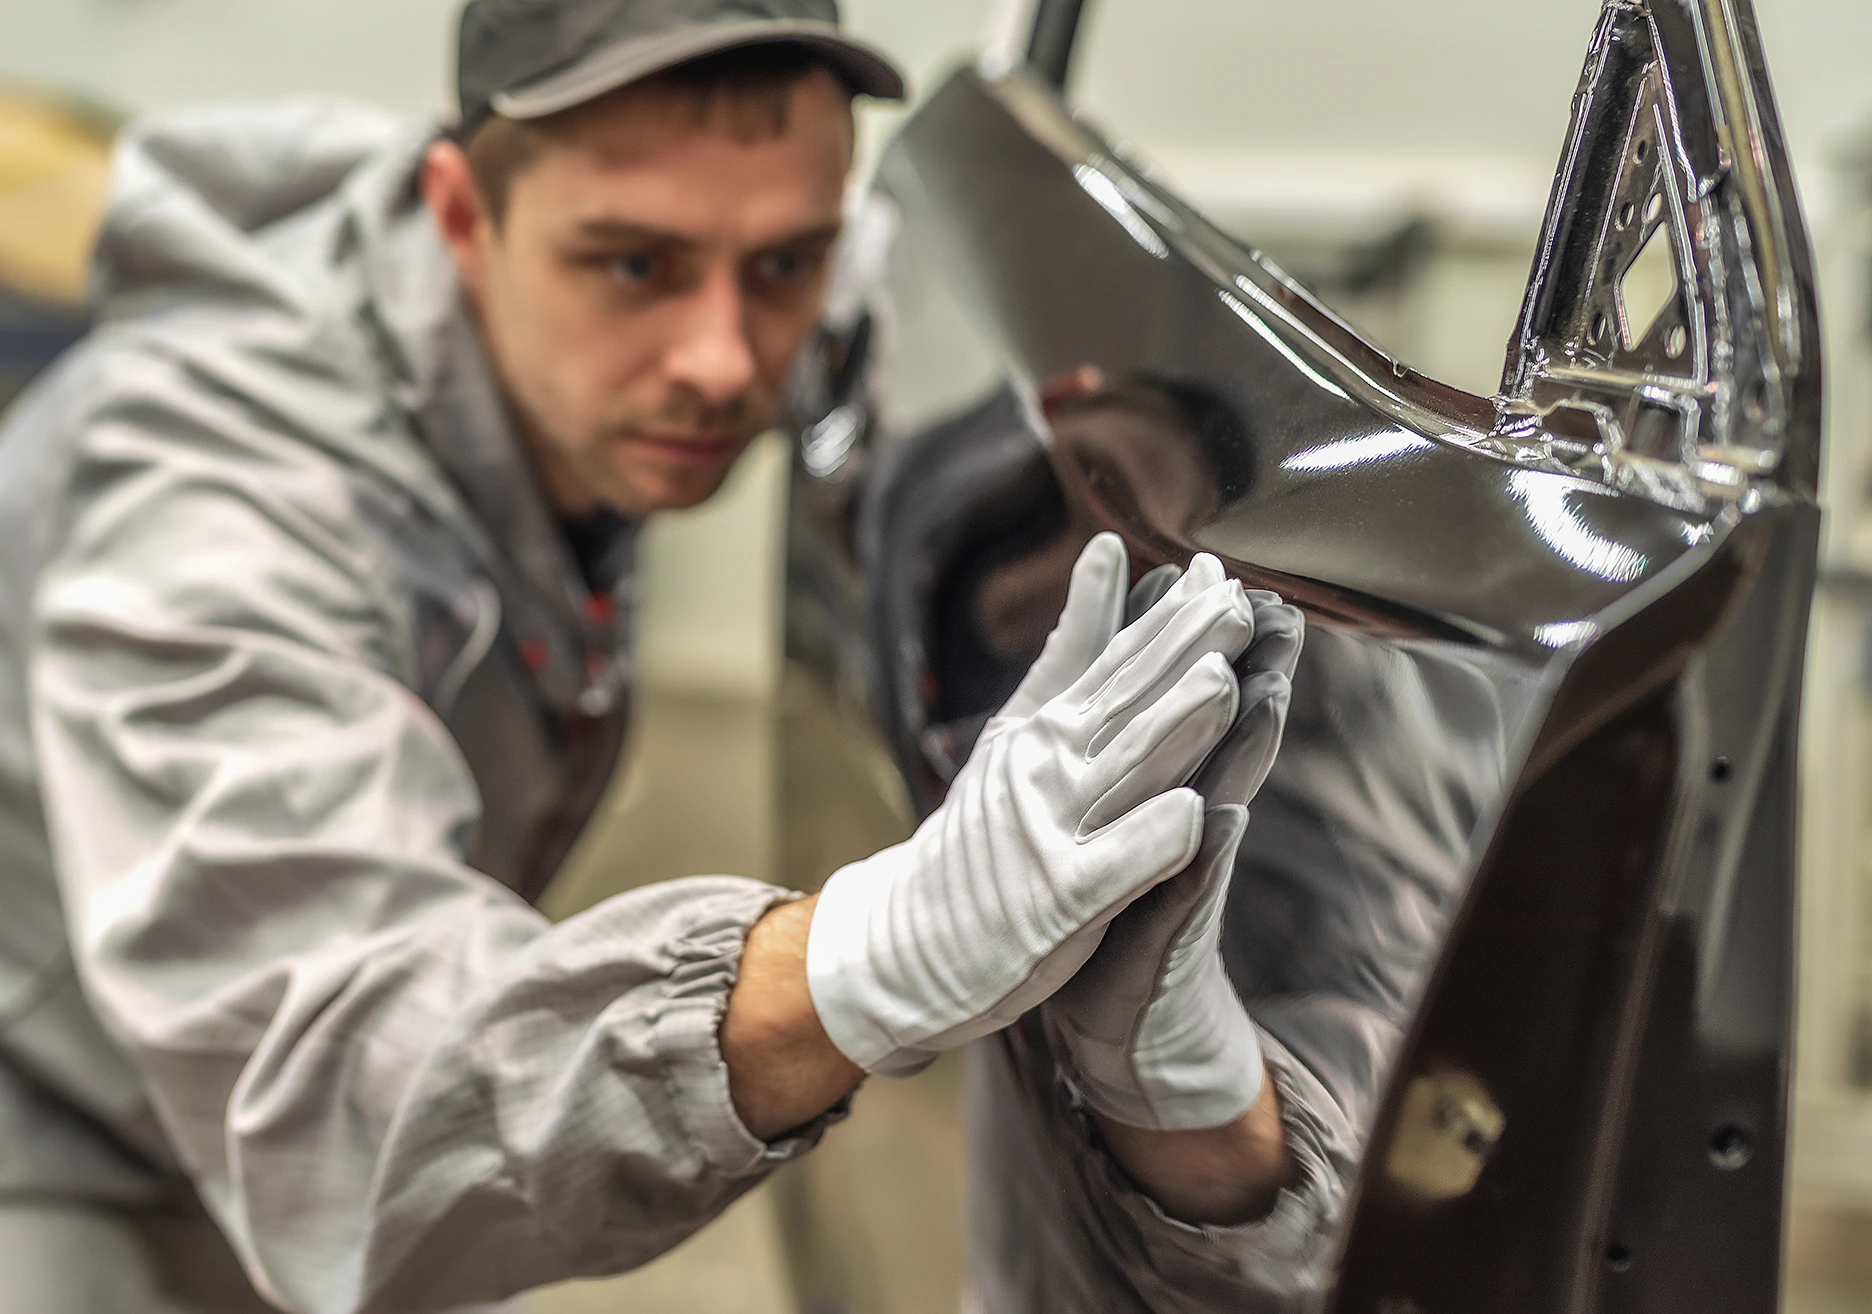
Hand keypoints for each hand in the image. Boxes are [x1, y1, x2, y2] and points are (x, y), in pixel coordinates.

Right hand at [805, 537, 1258, 1073]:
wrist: (907, 937)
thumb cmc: (980, 834)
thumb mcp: (1021, 724)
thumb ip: (1073, 646)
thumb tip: (1110, 551)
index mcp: (1050, 726)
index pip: (1120, 661)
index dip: (1172, 617)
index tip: (1215, 570)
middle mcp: (1049, 768)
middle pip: (1129, 703)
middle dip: (1185, 653)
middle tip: (1237, 603)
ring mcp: (1052, 830)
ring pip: (1127, 772)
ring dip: (1175, 728)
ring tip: (1223, 684)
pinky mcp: (1058, 898)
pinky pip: (1113, 866)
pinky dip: (1150, 840)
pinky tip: (1193, 815)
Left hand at [1045, 574, 1303, 1128]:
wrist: (1115, 1021)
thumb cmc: (1105, 912)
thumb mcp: (1105, 820)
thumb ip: (1121, 750)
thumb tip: (1121, 671)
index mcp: (1152, 789)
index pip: (1175, 703)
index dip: (1189, 643)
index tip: (1206, 571)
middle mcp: (1178, 825)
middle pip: (1216, 736)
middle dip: (1242, 673)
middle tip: (1267, 606)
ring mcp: (1180, 880)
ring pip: (1219, 798)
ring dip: (1244, 748)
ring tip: (1266, 688)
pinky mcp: (1168, 938)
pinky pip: (1189, 890)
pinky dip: (1206, 854)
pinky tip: (1224, 815)